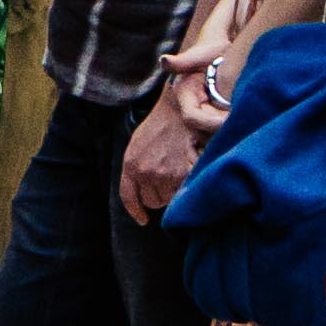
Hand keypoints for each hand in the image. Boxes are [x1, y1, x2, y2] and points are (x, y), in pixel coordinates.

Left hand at [119, 92, 209, 226]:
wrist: (180, 105)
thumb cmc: (163, 122)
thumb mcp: (140, 142)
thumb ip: (139, 165)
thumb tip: (145, 189)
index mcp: (131, 164)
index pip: (130, 196)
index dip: (136, 210)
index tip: (143, 219)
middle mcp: (145, 172)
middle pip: (154, 200)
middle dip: (162, 194)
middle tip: (172, 179)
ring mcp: (164, 173)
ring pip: (172, 198)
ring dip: (177, 191)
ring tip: (183, 170)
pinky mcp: (183, 172)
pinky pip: (186, 191)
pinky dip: (192, 186)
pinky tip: (195, 174)